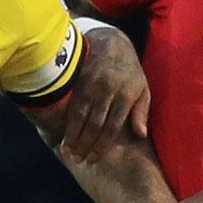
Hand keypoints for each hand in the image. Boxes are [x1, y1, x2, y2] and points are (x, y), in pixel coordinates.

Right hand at [56, 24, 149, 161]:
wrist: (111, 42)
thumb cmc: (128, 70)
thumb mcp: (142, 87)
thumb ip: (141, 111)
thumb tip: (141, 135)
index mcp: (126, 94)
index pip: (112, 126)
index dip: (102, 144)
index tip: (93, 158)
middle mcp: (107, 90)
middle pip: (94, 123)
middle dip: (85, 144)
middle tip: (77, 160)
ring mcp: (90, 83)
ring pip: (79, 115)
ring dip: (72, 136)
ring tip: (66, 152)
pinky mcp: (77, 78)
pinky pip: (70, 103)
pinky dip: (65, 120)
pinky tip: (60, 133)